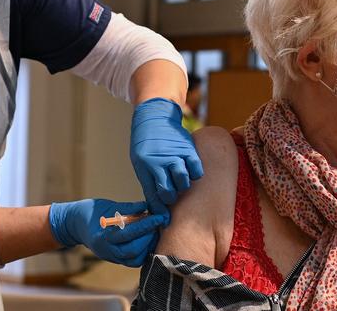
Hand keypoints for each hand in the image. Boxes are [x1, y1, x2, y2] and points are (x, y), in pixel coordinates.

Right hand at [48, 199, 165, 266]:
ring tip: (154, 230)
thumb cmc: (89, 212)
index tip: (158, 216)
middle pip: (133, 250)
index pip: (128, 234)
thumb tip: (146, 206)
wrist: (73, 225)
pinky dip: (143, 251)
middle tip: (159, 222)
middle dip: (149, 236)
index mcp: (101, 237)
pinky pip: (132, 261)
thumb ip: (127, 208)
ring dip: (148, 245)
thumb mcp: (107, 206)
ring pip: (134, 259)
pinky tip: (148, 238)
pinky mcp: (114, 259)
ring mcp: (110, 257)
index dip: (145, 225)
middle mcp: (106, 251)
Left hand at [130, 98, 203, 222]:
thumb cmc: (146, 144)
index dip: (160, 210)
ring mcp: (174, 154)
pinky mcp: (188, 148)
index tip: (165, 219)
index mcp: (144, 166)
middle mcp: (158, 161)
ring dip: (182, 186)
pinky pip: (196, 169)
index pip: (152, 195)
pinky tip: (189, 172)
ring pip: (183, 181)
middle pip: (169, 192)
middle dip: (170, 198)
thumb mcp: (140, 162)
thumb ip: (150, 181)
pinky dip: (195, 174)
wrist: (154, 117)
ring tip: (179, 181)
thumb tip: (159, 207)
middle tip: (171, 193)